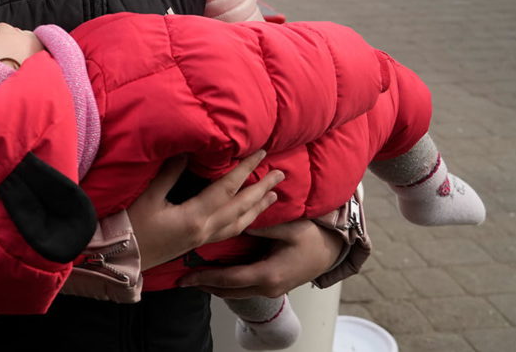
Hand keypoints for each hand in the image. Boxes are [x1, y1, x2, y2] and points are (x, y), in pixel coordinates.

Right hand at [128, 152, 282, 270]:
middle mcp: (204, 230)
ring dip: (258, 208)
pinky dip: (245, 221)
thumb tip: (186, 151)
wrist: (118, 259)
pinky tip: (248, 217)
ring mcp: (202, 239)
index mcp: (194, 216)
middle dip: (262, 190)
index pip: (226, 189)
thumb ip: (169, 174)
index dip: (245, 170)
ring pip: (239, 223)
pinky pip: (230, 232)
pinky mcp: (197, 244)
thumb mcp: (147, 197)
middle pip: (241, 208)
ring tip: (273, 196)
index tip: (261, 154)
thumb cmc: (129, 227)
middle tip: (281, 175)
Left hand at [178, 219, 343, 298]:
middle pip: (228, 291)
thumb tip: (238, 222)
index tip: (186, 277)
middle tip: (182, 279)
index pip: (228, 279)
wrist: (333, 251)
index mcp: (268, 275)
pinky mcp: (272, 287)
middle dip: (204, 285)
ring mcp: (271, 290)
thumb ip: (261, 226)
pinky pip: (244, 288)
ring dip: (214, 286)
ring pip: (235, 293)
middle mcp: (267, 288)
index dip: (205, 278)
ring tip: (194, 276)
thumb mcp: (287, 227)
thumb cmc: (313, 238)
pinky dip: (227, 284)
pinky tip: (216, 275)